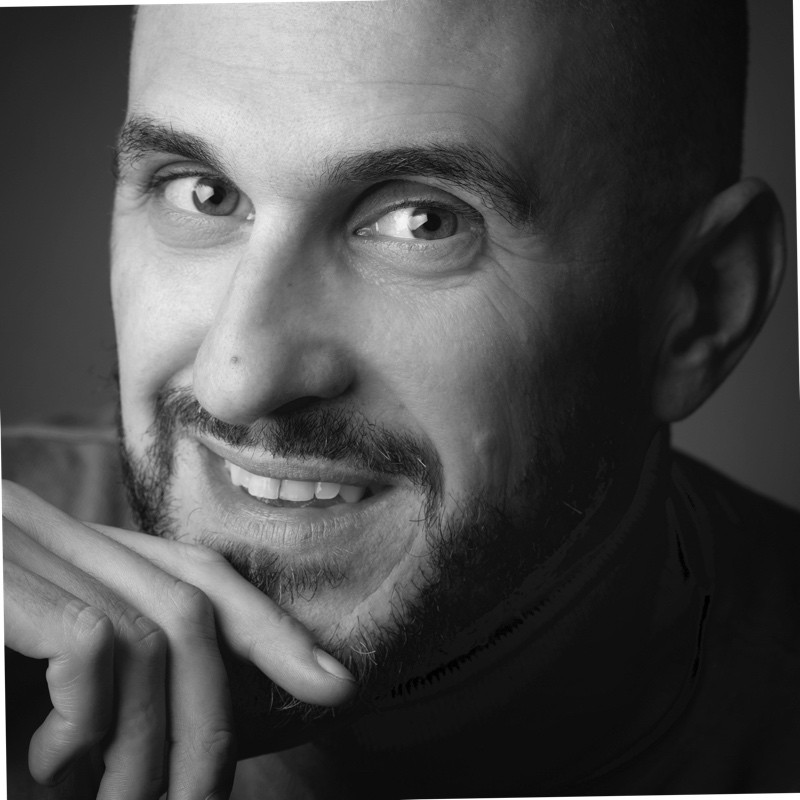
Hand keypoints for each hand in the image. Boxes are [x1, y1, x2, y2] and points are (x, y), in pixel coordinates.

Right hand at [3, 479, 356, 798]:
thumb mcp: (31, 682)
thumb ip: (108, 681)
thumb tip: (201, 736)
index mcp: (71, 547)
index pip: (196, 572)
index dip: (270, 628)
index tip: (332, 682)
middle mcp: (47, 528)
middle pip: (191, 605)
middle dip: (213, 716)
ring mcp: (16, 545)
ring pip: (151, 636)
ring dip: (148, 743)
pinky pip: (90, 644)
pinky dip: (89, 722)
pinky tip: (51, 763)